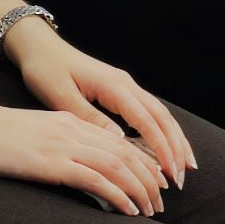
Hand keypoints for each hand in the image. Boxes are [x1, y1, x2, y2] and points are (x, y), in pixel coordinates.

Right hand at [0, 95, 175, 215]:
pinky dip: (117, 195)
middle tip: (160, 202)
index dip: (142, 161)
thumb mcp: (37, 134)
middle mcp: (74, 130)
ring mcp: (64, 145)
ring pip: (117, 166)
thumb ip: (62, 144)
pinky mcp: (53, 162)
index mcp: (72, 122)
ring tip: (149, 210)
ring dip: (139, 189)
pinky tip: (127, 209)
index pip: (118, 141)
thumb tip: (81, 167)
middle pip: (126, 152)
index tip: (155, 181)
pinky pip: (95, 179)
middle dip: (149, 178)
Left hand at [8, 28, 196, 200]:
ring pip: (159, 113)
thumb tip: (119, 141)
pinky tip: (165, 146)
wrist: (39, 47)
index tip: (170, 172)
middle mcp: (125, 84)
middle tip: (183, 176)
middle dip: (176, 146)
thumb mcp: (61, 97)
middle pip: (161, 116)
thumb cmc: (45, 70)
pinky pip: (148, 111)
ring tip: (185, 164)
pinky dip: (161, 130)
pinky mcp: (119, 89)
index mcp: (114, 86)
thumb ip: (91, 119)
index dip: (161, 147)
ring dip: (173, 138)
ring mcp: (124, 85)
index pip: (146, 120)